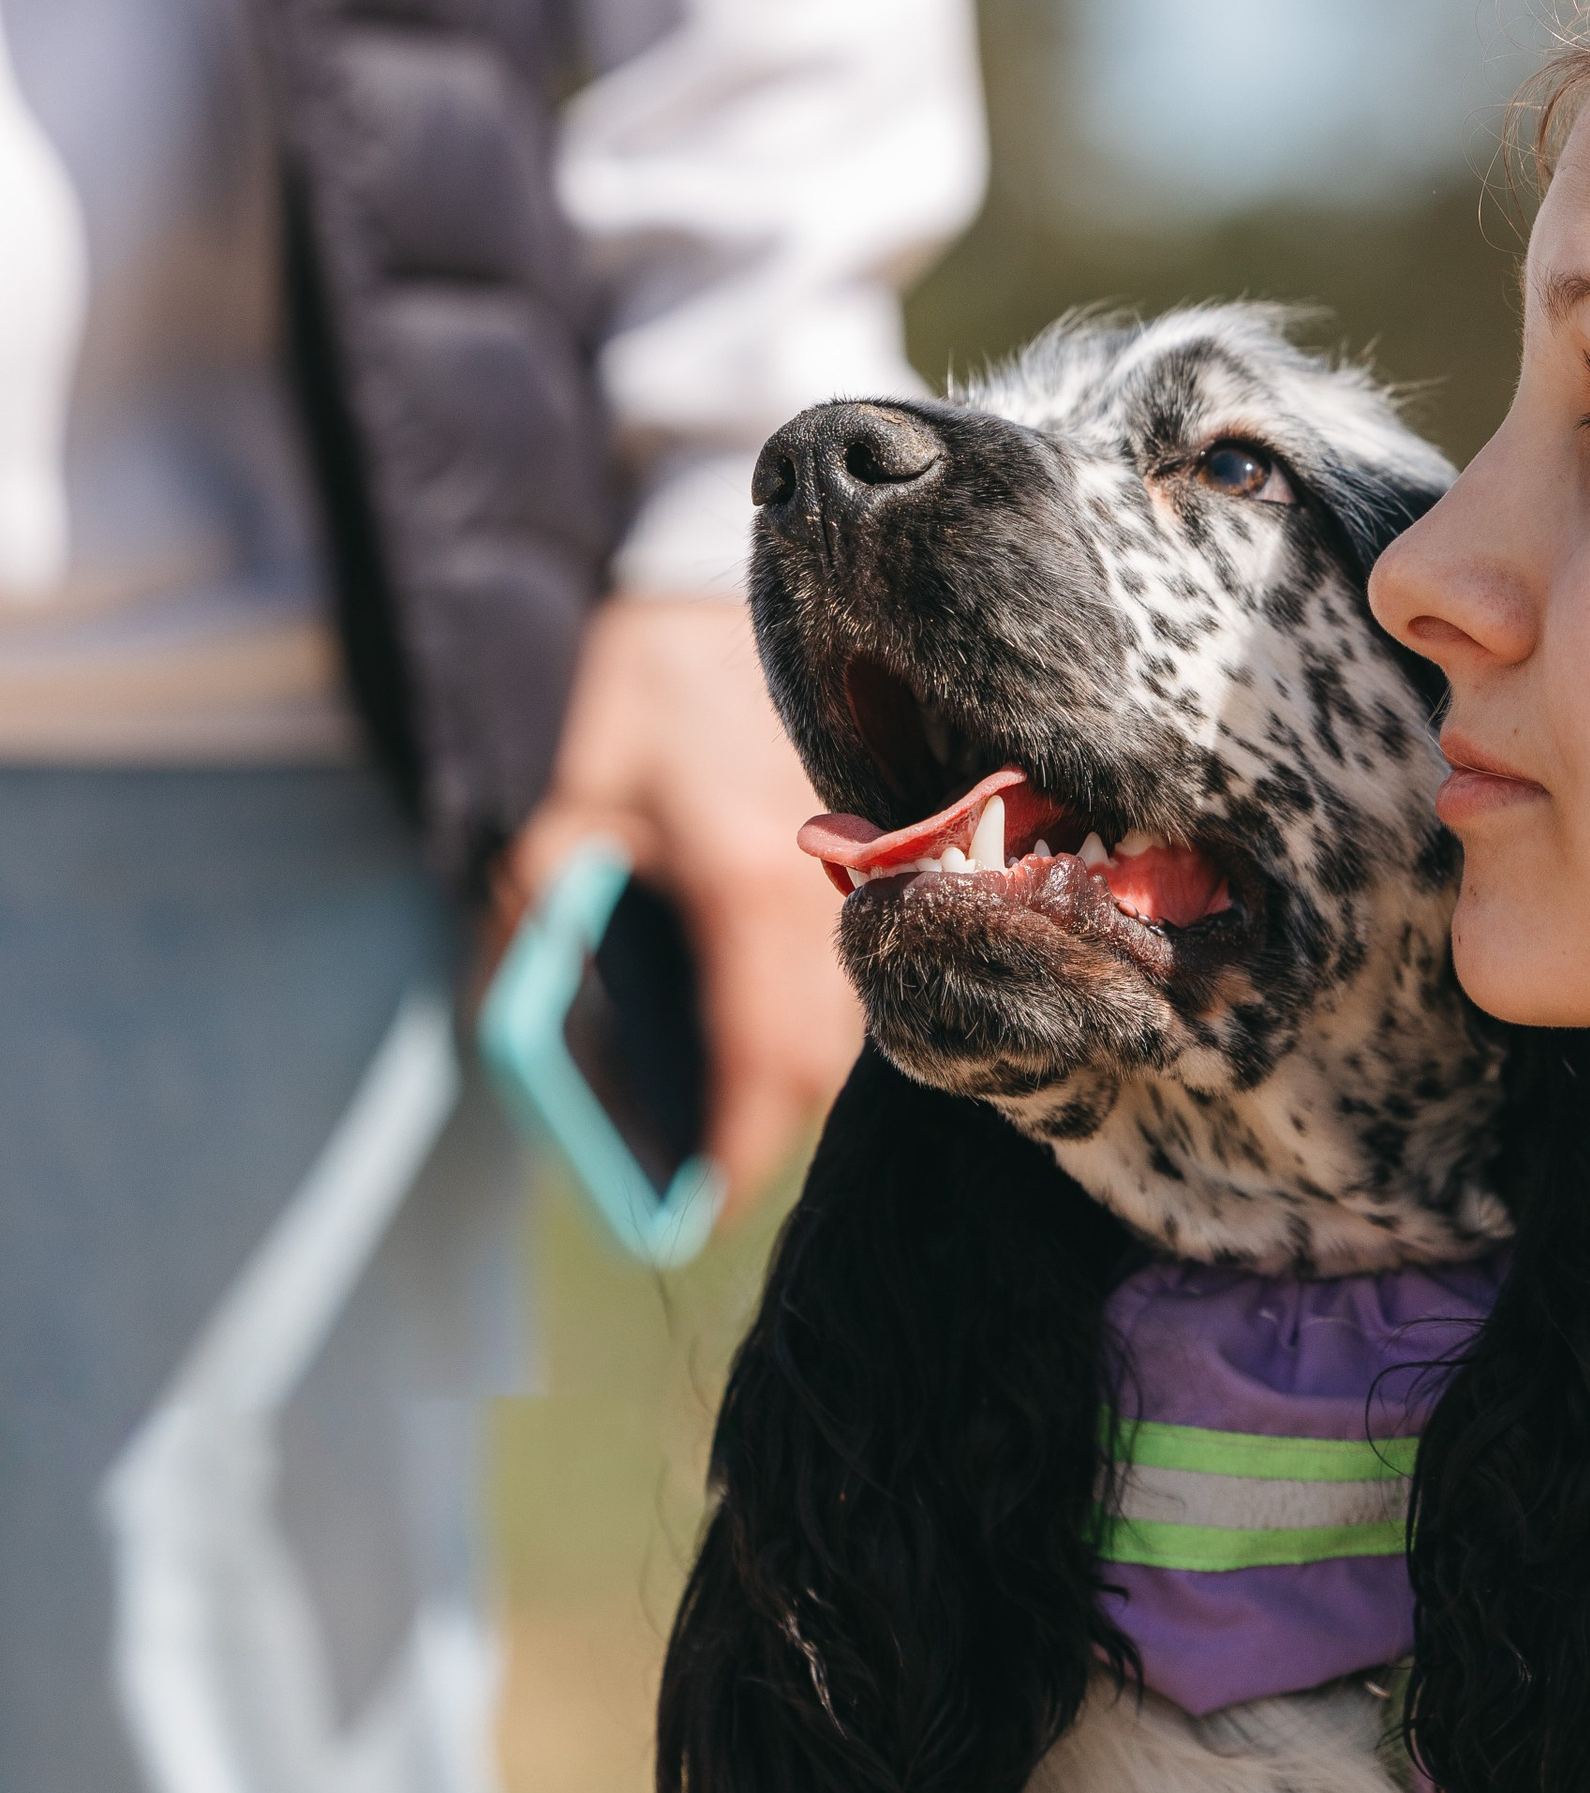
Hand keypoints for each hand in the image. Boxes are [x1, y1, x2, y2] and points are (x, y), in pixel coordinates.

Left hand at [506, 594, 859, 1202]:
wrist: (716, 578)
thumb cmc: (640, 689)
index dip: (732, 1155)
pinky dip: (814, 1018)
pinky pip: (856, 970)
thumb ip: (536, 923)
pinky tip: (761, 1024)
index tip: (687, 1214)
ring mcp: (865, 873)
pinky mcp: (874, 851)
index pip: (762, 1069)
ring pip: (850, 1024)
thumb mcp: (564, 808)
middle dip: (761, 1132)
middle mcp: (824, 896)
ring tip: (723, 1115)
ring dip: (792, 1078)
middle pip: (817, 1065)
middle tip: (698, 1179)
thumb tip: (513, 1032)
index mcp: (748, 895)